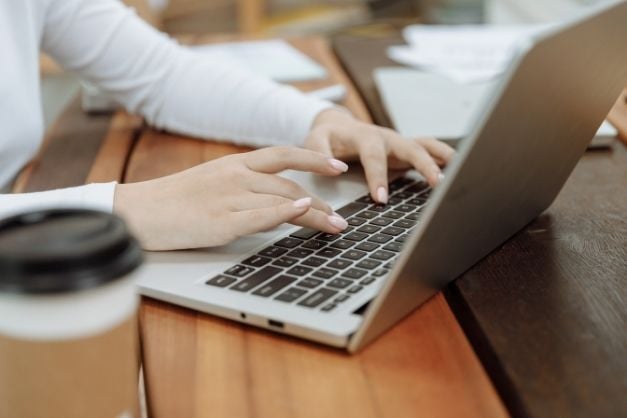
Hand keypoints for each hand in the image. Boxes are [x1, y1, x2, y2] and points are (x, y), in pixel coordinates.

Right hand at [113, 147, 349, 250]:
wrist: (138, 212)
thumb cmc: (174, 199)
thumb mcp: (211, 180)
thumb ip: (242, 183)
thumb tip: (275, 195)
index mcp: (234, 164)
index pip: (283, 155)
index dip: (314, 159)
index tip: (337, 167)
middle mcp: (236, 176)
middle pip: (290, 184)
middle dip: (322, 202)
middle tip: (341, 217)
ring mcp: (229, 198)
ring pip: (283, 201)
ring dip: (315, 214)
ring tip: (335, 226)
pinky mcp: (221, 222)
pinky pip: (261, 215)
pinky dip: (286, 212)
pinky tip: (306, 212)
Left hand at [305, 109, 454, 202]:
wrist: (337, 126)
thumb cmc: (327, 136)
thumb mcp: (315, 140)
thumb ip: (319, 151)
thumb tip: (335, 167)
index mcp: (365, 136)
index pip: (374, 156)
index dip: (378, 177)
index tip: (381, 199)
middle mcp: (387, 138)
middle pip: (410, 147)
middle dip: (425, 164)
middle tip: (436, 183)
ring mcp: (399, 143)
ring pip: (425, 145)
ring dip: (443, 157)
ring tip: (461, 171)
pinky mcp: (406, 150)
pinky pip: (428, 151)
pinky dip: (444, 159)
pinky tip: (458, 172)